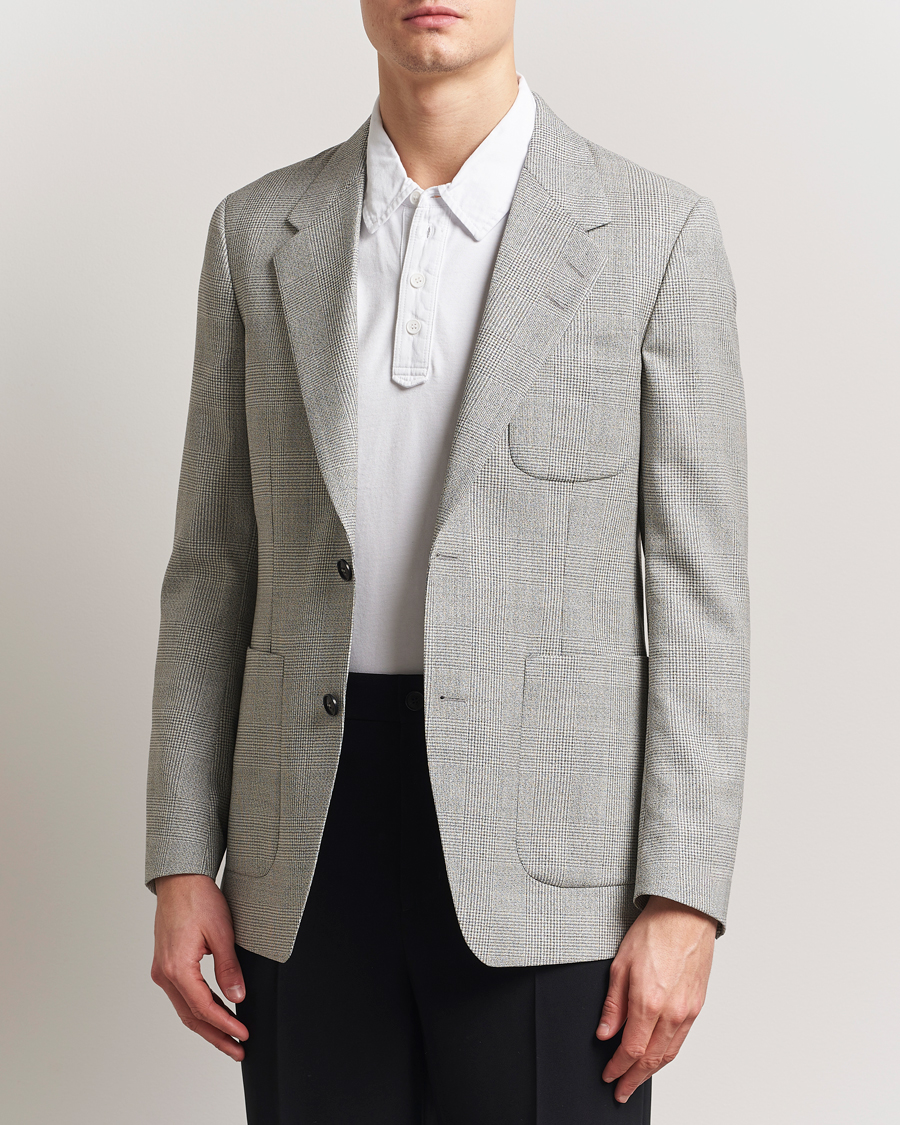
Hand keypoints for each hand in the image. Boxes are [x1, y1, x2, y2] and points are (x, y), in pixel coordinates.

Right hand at [150, 874, 248, 1060]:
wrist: (180, 880)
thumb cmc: (199, 900)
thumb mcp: (221, 933)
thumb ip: (228, 968)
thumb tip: (237, 998)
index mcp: (177, 968)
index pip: (203, 1008)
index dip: (225, 1025)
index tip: (244, 1035)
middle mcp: (164, 974)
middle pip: (191, 1017)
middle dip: (216, 1036)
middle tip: (238, 1050)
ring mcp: (162, 970)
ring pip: (185, 1009)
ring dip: (207, 1026)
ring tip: (230, 1040)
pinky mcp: (166, 965)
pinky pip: (182, 996)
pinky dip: (199, 1009)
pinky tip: (216, 1015)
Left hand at [596, 894, 715, 1102]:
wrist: (685, 914)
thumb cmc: (653, 931)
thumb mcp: (620, 964)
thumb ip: (614, 1004)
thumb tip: (605, 1033)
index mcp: (649, 1001)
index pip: (631, 1049)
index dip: (617, 1067)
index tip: (608, 1075)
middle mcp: (672, 1012)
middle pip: (652, 1059)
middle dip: (633, 1078)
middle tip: (620, 1091)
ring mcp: (688, 1011)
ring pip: (669, 1054)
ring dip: (651, 1072)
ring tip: (636, 1081)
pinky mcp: (698, 1006)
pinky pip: (682, 1040)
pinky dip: (668, 1055)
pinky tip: (658, 1058)